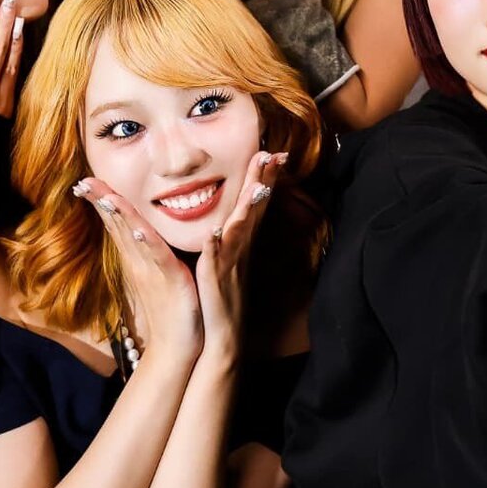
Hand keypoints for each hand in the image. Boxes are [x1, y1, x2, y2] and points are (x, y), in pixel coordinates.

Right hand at [78, 177, 203, 366]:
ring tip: (106, 196)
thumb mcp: (153, 274)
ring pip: (133, 236)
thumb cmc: (166, 309)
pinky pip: (158, 256)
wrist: (175, 345)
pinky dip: (148, 242)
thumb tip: (137, 233)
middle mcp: (139, 260)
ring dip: (120, 216)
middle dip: (102, 201)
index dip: (101, 201)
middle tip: (84, 180)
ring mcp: (151, 269)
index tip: (84, 181)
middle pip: (117, 225)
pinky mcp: (170, 278)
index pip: (114, 223)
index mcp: (136, 257)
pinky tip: (139, 228)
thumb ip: (145, 252)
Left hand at [194, 149, 285, 360]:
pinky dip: (216, 247)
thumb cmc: (224, 297)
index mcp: (241, 242)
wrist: (221, 335)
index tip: (273, 152)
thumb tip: (235, 214)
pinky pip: (215, 261)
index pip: (255, 203)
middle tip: (273, 154)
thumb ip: (233, 235)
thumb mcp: (231, 260)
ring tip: (257, 187)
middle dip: (264, 181)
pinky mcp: (214, 279)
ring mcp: (229, 262)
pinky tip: (213, 234)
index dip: (266, 178)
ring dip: (249, 209)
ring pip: (240, 230)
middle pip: (254, 209)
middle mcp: (239, 248)